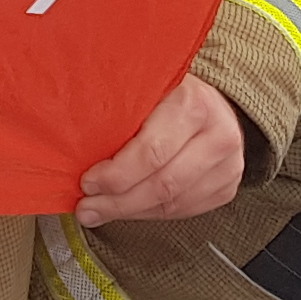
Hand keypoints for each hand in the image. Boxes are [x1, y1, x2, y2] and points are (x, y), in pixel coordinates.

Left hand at [79, 75, 253, 226]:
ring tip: (99, 211)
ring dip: (130, 212)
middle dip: (118, 201)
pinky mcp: (227, 188)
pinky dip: (150, 213)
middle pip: (163, 184)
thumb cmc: (170, 94)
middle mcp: (219, 136)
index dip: (117, 173)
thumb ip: (119, 108)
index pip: (152, 151)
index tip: (88, 182)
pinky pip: (183, 211)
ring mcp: (228, 166)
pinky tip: (128, 209)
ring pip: (172, 204)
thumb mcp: (147, 86)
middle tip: (88, 206)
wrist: (215, 104)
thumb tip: (72, 142)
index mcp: (194, 104)